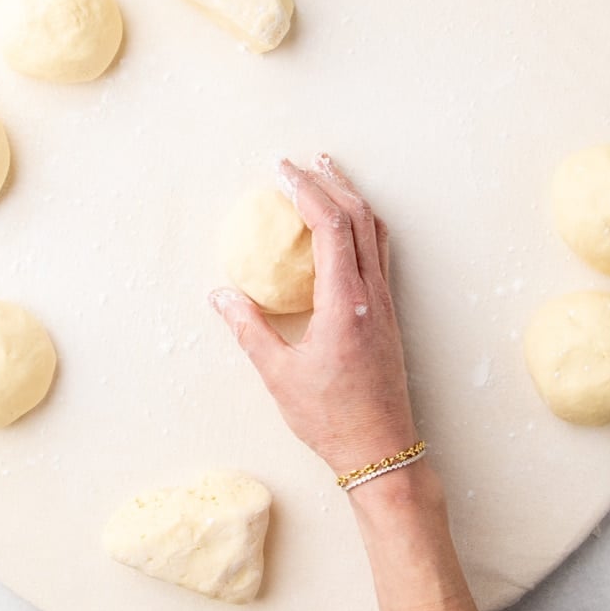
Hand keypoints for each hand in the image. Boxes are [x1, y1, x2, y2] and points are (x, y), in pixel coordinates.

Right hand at [210, 153, 416, 476]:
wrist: (382, 449)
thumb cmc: (331, 417)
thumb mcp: (279, 375)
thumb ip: (249, 329)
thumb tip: (221, 295)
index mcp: (345, 303)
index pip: (330, 227)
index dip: (306, 191)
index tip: (282, 171)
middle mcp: (372, 294)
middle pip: (359, 218)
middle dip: (331, 182)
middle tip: (305, 161)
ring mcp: (385, 303)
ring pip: (376, 232)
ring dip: (352, 199)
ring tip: (330, 176)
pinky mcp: (388, 314)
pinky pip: (379, 252)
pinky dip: (362, 225)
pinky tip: (347, 226)